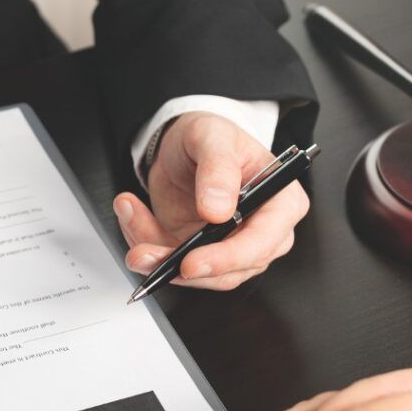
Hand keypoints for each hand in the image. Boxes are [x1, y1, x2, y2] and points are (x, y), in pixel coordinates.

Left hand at [113, 112, 308, 290]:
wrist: (183, 146)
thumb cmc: (211, 138)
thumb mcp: (213, 137)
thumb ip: (218, 169)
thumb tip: (219, 211)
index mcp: (281, 202)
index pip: (264, 241)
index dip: (228, 258)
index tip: (192, 261)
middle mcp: (262, 232)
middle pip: (231, 270)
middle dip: (180, 264)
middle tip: (143, 252)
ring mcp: (232, 248)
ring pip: (198, 274)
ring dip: (157, 255)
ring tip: (131, 215)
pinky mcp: (202, 254)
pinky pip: (173, 264)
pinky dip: (147, 243)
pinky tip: (132, 214)